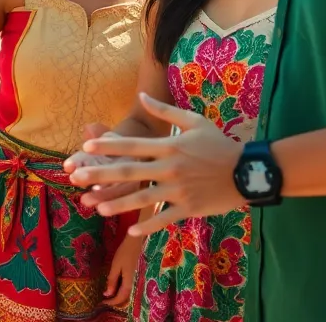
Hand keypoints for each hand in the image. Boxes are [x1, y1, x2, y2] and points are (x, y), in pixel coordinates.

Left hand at [68, 93, 245, 238]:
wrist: (248, 171)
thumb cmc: (219, 144)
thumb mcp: (194, 121)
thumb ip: (164, 111)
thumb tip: (141, 95)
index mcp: (169, 146)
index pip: (132, 145)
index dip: (108, 147)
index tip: (86, 148)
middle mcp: (170, 168)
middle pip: (129, 173)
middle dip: (100, 175)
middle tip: (77, 179)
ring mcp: (179, 190)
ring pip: (142, 199)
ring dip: (117, 204)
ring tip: (96, 207)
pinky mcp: (189, 208)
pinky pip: (164, 218)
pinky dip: (148, 226)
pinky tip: (131, 231)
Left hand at [103, 234, 142, 307]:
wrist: (133, 242)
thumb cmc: (123, 253)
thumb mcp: (116, 266)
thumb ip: (112, 280)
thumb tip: (108, 294)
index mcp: (128, 281)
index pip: (121, 297)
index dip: (112, 302)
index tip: (102, 303)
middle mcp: (131, 281)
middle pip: (124, 296)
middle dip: (115, 301)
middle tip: (104, 301)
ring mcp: (131, 277)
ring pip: (125, 292)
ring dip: (117, 296)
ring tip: (107, 296)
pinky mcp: (130, 274)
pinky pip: (125, 286)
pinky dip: (119, 289)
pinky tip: (112, 286)